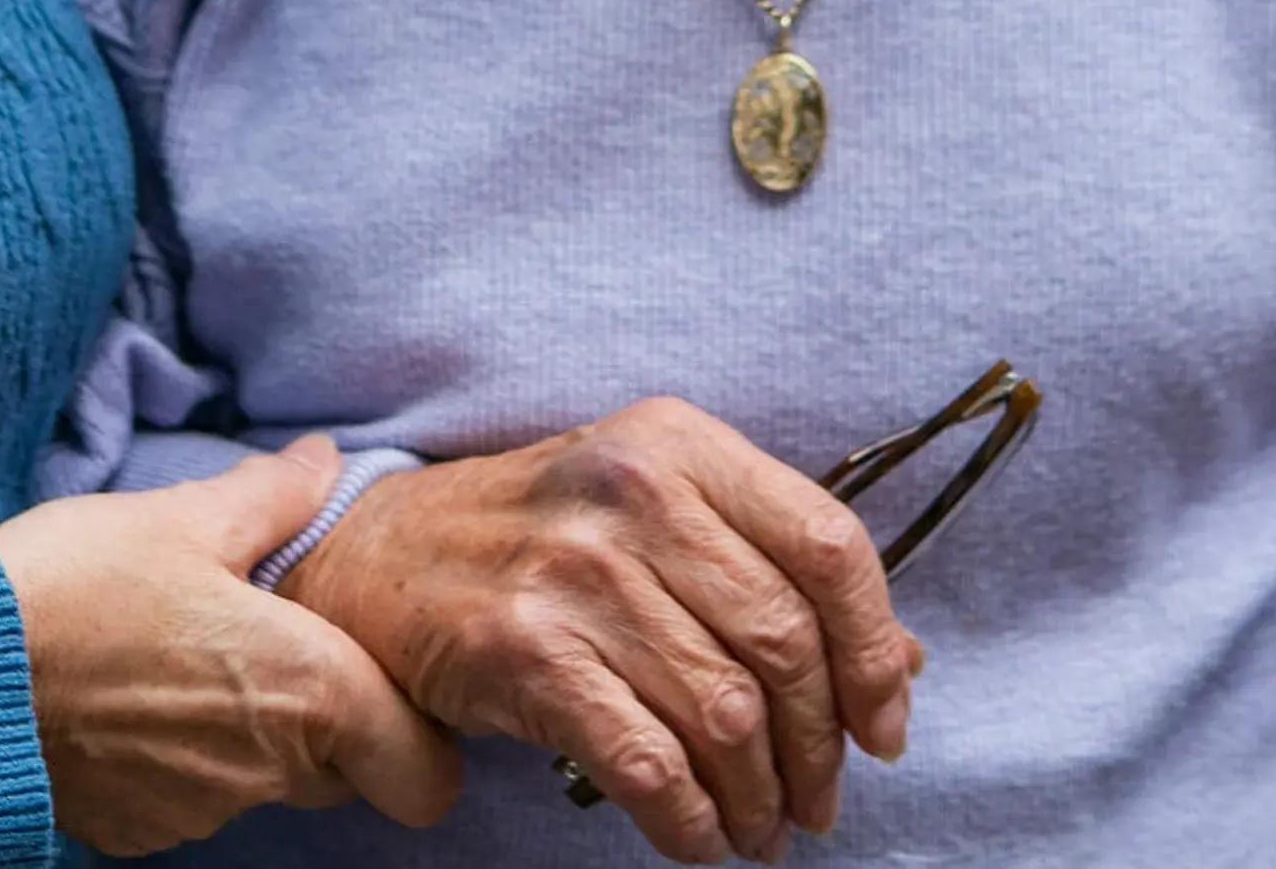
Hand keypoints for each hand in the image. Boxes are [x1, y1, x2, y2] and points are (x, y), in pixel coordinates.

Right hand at [0, 435, 463, 855]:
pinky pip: (191, 799)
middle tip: (272, 646)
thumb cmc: (76, 585)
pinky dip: (179, 759)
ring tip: (183, 657)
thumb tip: (323, 462)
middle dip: (328, 723)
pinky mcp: (137, 831)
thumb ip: (270, 497)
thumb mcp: (180, 517)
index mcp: (308, 688)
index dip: (420, 740)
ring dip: (248, 737)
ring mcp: (200, 810)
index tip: (385, 687)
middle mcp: (268, 769)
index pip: (426, 776)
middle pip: (345, 774)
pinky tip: (131, 697)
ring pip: (265, 784)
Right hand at [279, 399, 918, 865]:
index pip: (828, 545)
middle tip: (818, 803)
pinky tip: (700, 839)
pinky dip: (691, 821)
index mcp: (680, 445)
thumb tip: (899, 665)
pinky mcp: (523, 651)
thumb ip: (767, 568)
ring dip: (758, 799)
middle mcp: (632, 493)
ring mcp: (573, 570)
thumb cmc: (535, 536)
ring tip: (762, 831)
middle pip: (783, 642)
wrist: (376, 559)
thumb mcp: (653, 510)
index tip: (884, 726)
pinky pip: (646, 763)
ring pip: (723, 714)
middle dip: (820, 748)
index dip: (874, 651)